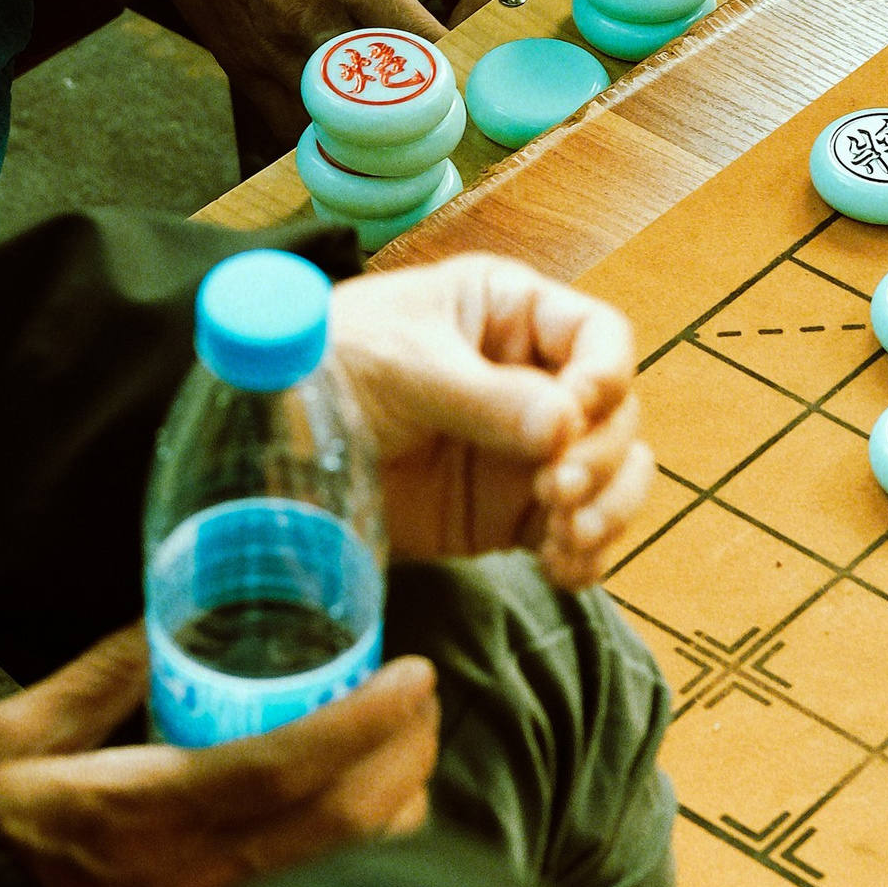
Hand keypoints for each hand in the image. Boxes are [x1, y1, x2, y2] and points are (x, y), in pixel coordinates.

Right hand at [0, 623, 438, 886]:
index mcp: (145, 815)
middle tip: (422, 705)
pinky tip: (372, 838)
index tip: (411, 675)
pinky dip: (361, 874)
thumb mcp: (15, 736)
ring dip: (396, 817)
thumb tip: (167, 611)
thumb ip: (100, 674)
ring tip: (409, 762)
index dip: (365, 721)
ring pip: (342, 880)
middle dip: (402, 758)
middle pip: (339, 824)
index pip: (288, 764)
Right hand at [68, 0, 435, 147]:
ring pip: (339, 117)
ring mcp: (275, 54)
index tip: (469, 62)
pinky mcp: (244, 69)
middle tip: (441, 94)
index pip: (422, 41)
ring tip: (392, 111)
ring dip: (369, 118)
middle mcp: (314, 23)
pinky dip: (321, 124)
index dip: (455, 58)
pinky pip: (292, 120)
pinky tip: (339, 114)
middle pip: (386, 91)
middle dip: (419, 96)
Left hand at [330, 253, 656, 587]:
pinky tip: (561, 571)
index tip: (574, 415)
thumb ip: (484, 396)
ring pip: (612, 475)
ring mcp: (526, 450)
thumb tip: (565, 426)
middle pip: (615, 414)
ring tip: (567, 536)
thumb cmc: (332, 365)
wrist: (272, 442)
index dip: (604, 376)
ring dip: (608, 508)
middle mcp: (534, 378)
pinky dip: (583, 556)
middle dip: (601, 455)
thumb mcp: (404, 364)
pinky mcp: (509, 513)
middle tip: (556, 490)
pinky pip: (575, 534)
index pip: (599, 336)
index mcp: (513, 315)